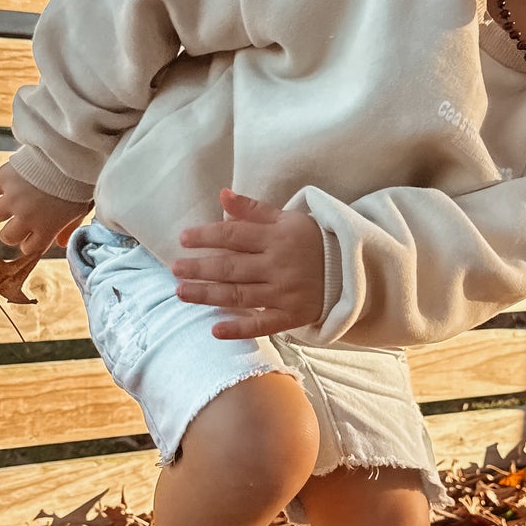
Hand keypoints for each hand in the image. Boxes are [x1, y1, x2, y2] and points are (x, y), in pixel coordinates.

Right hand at [0, 163, 89, 258]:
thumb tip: (59, 243)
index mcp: (46, 229)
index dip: (29, 242)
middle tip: (18, 220)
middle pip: (7, 237)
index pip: (28, 248)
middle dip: (12, 231)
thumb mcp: (80, 210)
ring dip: (0, 210)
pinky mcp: (3, 179)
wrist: (69, 155)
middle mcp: (26, 218)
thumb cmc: (78, 184)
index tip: (32, 234)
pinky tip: (3, 186)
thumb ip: (69, 229)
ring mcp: (12, 199)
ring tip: (9, 201)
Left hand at [173, 189, 324, 337]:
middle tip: (175, 269)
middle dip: (200, 268)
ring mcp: (285, 292)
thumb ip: (253, 210)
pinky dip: (239, 329)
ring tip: (182, 292)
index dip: (206, 237)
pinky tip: (215, 330)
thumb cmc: (312, 241)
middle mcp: (279, 265)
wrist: (350, 270)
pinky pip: (262, 324)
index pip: (234, 236)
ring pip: (239, 295)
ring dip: (207, 295)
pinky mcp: (291, 315)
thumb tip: (222, 195)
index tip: (184, 239)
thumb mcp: (287, 218)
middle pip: (231, 268)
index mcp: (277, 237)